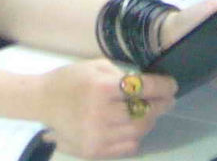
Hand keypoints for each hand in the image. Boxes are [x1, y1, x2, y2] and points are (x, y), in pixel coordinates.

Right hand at [35, 59, 174, 158]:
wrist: (43, 101)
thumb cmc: (71, 79)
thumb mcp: (96, 66)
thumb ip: (121, 75)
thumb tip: (147, 85)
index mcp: (101, 87)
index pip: (142, 88)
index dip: (163, 87)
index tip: (172, 85)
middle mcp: (100, 113)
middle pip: (144, 114)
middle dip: (160, 105)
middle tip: (167, 100)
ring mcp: (97, 136)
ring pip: (138, 132)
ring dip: (149, 120)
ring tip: (149, 111)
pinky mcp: (93, 151)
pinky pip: (127, 146)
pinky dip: (135, 136)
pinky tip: (132, 125)